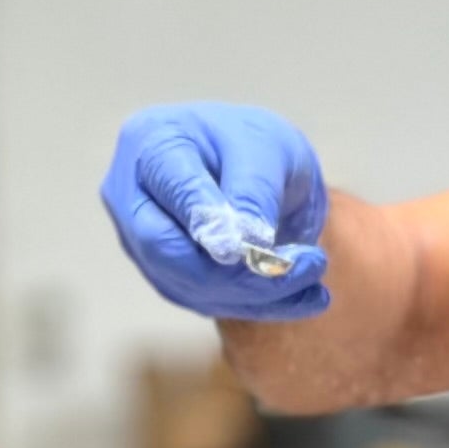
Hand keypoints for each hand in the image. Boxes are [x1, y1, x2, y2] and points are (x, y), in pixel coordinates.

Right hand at [101, 102, 331, 321]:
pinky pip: (208, 304)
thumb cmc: (256, 146)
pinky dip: (262, 305)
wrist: (258, 174)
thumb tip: (238, 247)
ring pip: (189, 285)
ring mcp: (142, 244)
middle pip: (167, 249)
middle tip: (309, 263)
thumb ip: (252, 189)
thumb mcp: (269, 149)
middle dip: (238, 268)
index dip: (210, 219)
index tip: (252, 246)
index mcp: (151, 142)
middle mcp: (132, 197)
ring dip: (259, 290)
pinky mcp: (167, 279)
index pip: (172, 187)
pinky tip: (311, 297)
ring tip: (316, 270)